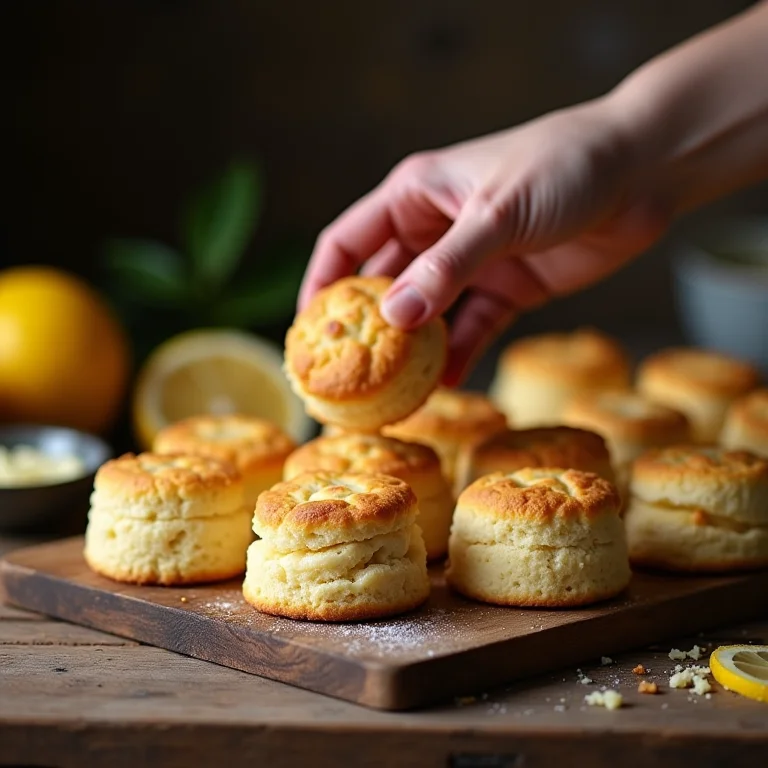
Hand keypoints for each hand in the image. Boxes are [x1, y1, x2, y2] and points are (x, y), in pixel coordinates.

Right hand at [299, 97, 667, 383]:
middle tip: (348, 379)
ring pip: (427, 316)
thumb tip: (394, 318)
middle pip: (383, 287)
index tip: (307, 334)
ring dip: (412, 354)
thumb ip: (447, 267)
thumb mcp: (498, 213)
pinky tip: (444, 387)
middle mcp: (435, 231)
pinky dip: (458, 356)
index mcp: (416, 196)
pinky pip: (472, 330)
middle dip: (367, 331)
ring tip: (393, 396)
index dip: (321, 286)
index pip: (346, 243)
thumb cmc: (564, 167)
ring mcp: (471, 264)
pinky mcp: (507, 289)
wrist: (643, 172)